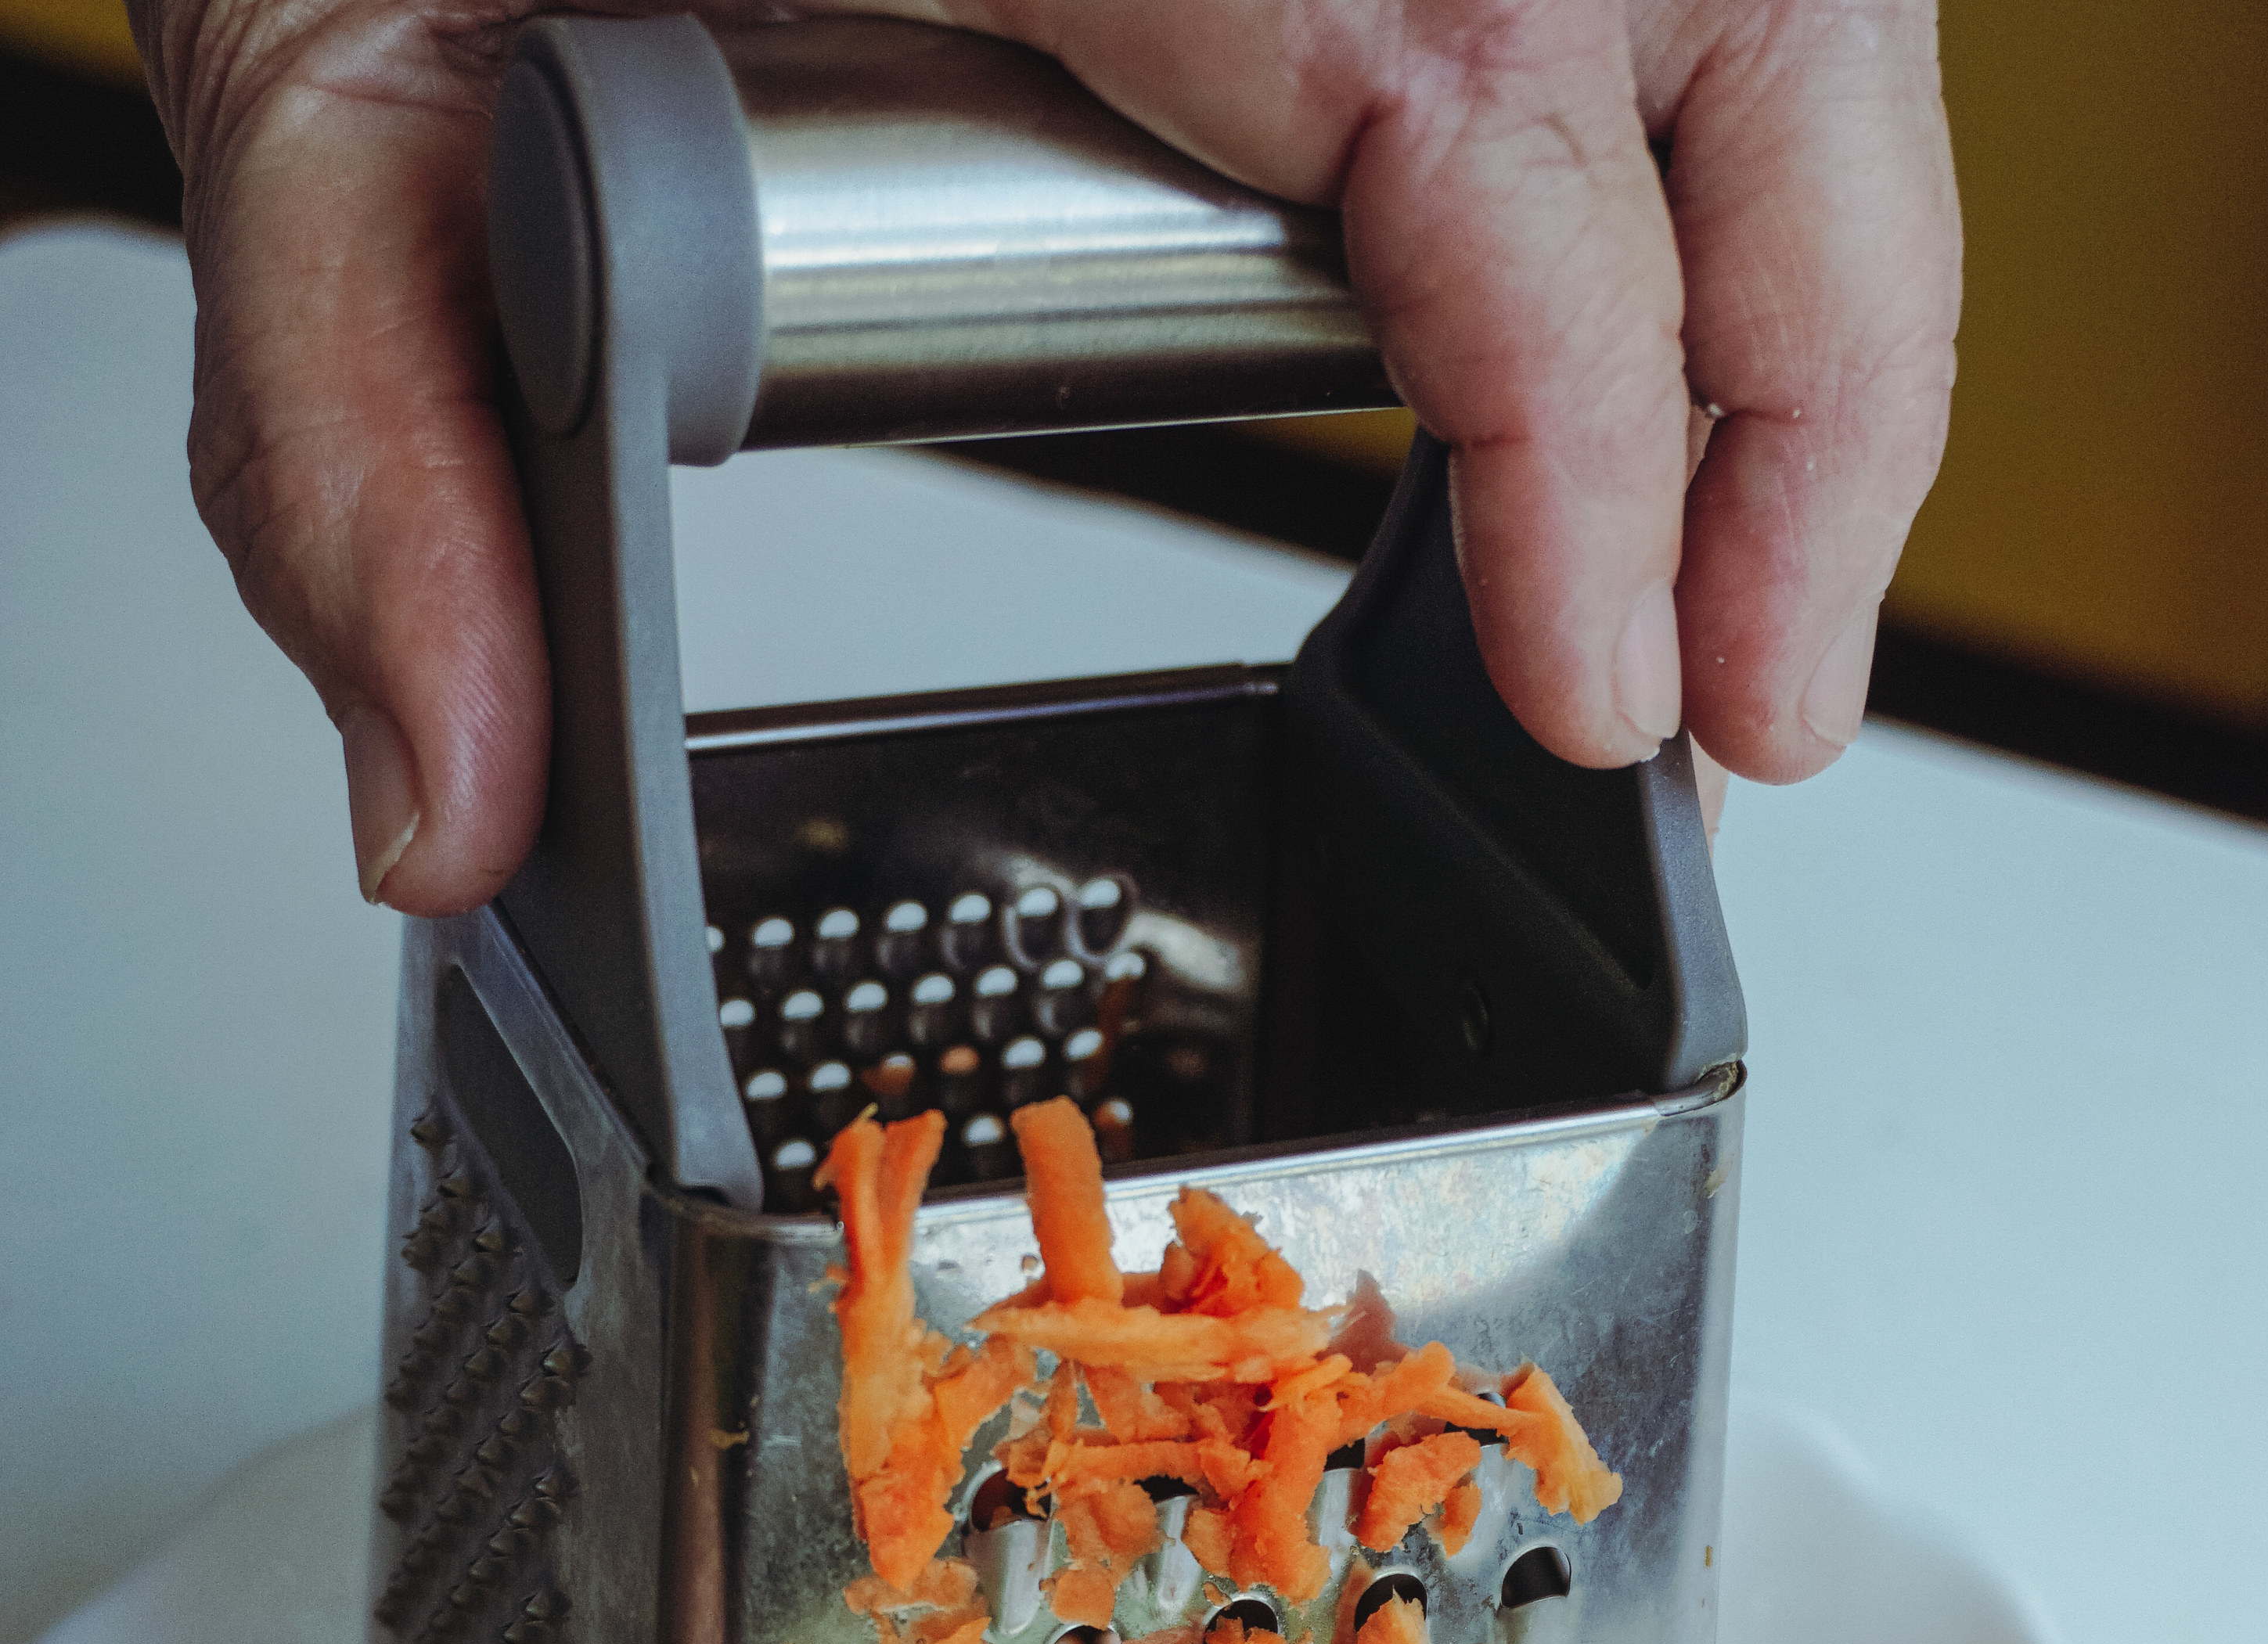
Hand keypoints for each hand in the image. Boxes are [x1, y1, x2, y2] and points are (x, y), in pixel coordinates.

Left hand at [130, 0, 1957, 909]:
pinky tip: (1697, 382)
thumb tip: (459, 803)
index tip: (1600, 683)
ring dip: (1814, 304)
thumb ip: (363, 434)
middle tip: (1752, 717)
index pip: (1466, 95)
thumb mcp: (315, 82)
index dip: (1584, 409)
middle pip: (1726, 18)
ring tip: (1765, 615)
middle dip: (1794, 400)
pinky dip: (1744, 184)